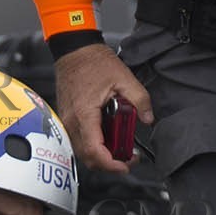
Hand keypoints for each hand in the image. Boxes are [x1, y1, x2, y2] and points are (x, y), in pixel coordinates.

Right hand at [53, 44, 153, 173]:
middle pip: (88, 157)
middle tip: (128, 157)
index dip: (111, 164)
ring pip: (82, 151)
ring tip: (119, 146)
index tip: (126, 165)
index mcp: (85, 114)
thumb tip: (148, 118)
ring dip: (101, 154)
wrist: (74, 49)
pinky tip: (107, 136)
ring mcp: (67, 121)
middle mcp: (72, 121)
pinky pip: (79, 140)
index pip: (95, 152)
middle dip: (109, 163)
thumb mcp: (124, 78)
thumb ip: (140, 100)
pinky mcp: (67, 118)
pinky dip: (94, 144)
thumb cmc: (93, 61)